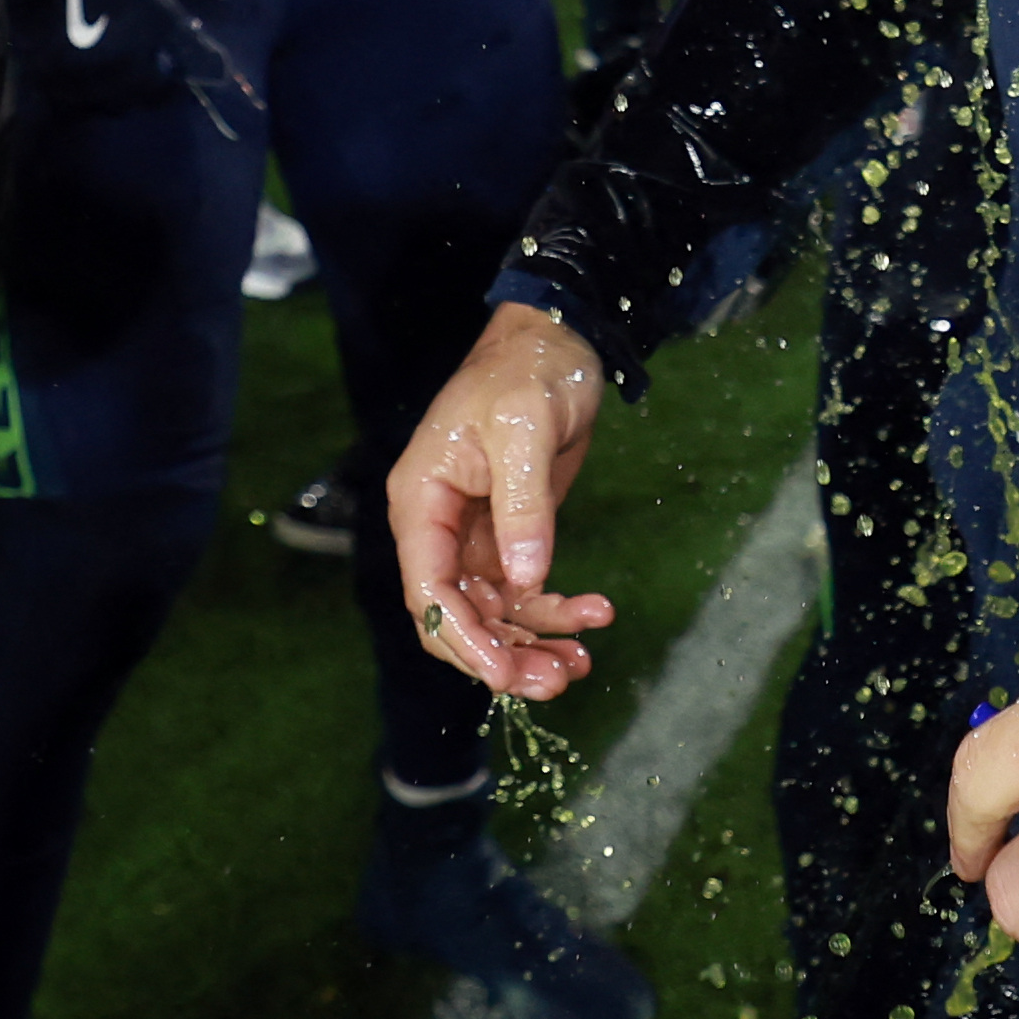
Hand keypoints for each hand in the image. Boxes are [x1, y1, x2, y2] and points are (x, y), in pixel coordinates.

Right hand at [386, 304, 621, 697]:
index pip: (428, 591)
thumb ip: (522, 507)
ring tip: (582, 664)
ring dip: (535, 643)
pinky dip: (558, 611)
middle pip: (459, 616)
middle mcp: (439, 527)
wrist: (561, 339)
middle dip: (503, 654)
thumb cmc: (529, 371)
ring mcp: (476, 535)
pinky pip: (526, 591)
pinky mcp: (513, 534)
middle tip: (555, 680)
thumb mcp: (525, 429)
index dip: (463, 639)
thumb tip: (525, 580)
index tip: (504, 673)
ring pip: (495, 614)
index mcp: (421, 502)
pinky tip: (597, 614)